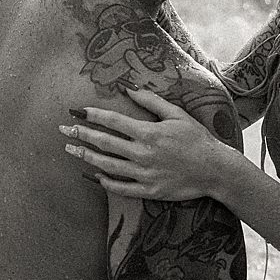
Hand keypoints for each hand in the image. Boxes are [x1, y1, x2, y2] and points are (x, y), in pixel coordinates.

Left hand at [61, 87, 239, 201]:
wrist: (215, 169)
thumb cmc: (198, 139)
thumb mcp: (178, 115)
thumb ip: (152, 101)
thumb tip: (129, 88)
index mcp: (149, 133)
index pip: (113, 121)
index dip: (92, 115)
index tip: (77, 111)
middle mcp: (142, 154)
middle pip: (104, 143)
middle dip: (81, 134)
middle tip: (63, 129)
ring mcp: (143, 174)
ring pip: (106, 166)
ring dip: (85, 157)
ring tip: (70, 149)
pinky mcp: (148, 191)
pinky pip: (119, 188)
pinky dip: (104, 182)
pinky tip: (94, 175)